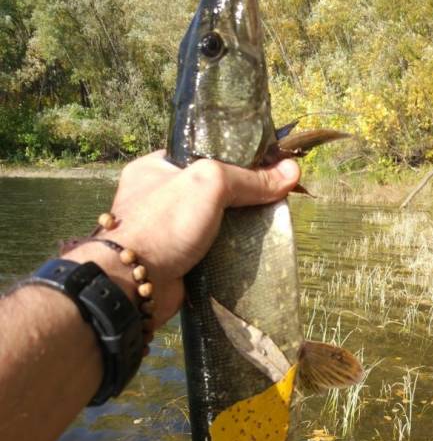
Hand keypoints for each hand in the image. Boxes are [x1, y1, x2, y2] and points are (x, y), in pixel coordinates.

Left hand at [96, 151, 299, 326]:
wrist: (132, 285)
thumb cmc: (164, 224)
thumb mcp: (209, 185)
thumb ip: (249, 179)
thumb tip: (292, 172)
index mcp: (156, 168)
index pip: (202, 154)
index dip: (236, 158)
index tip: (267, 166)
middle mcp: (159, 198)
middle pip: (212, 191)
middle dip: (241, 197)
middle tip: (273, 198)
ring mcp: (167, 232)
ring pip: (214, 223)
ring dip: (238, 228)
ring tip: (269, 225)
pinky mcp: (177, 261)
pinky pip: (211, 251)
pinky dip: (230, 253)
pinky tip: (253, 252)